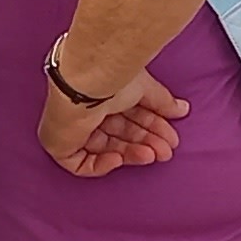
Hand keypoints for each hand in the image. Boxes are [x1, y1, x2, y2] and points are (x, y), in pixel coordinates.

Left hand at [39, 66, 187, 176]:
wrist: (89, 80)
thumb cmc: (112, 76)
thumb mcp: (145, 89)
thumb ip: (162, 102)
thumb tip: (182, 110)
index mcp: (103, 93)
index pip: (129, 115)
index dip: (151, 127)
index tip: (171, 137)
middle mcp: (86, 109)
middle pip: (119, 134)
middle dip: (145, 142)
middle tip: (166, 150)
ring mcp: (72, 127)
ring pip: (105, 149)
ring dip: (131, 154)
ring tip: (152, 154)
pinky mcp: (58, 144)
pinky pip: (80, 165)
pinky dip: (101, 165)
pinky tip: (118, 158)